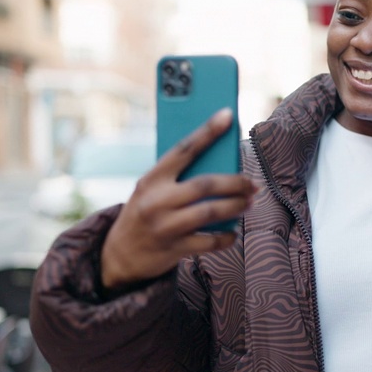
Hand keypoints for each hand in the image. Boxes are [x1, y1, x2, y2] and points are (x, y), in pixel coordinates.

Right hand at [100, 109, 255, 288]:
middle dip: (235, 182)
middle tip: (253, 183)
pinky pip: (209, 242)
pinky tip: (232, 232)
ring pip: (210, 212)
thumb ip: (178, 178)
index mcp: (152, 179)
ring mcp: (165, 226)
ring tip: (249, 202)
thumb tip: (222, 163)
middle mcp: (157, 201)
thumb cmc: (144, 213)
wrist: (119, 255)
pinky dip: (226, 237)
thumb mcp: (151, 190)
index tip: (227, 115)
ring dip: (236, 206)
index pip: (183, 149)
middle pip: (205, 185)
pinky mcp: (174, 249)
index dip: (207, 131)